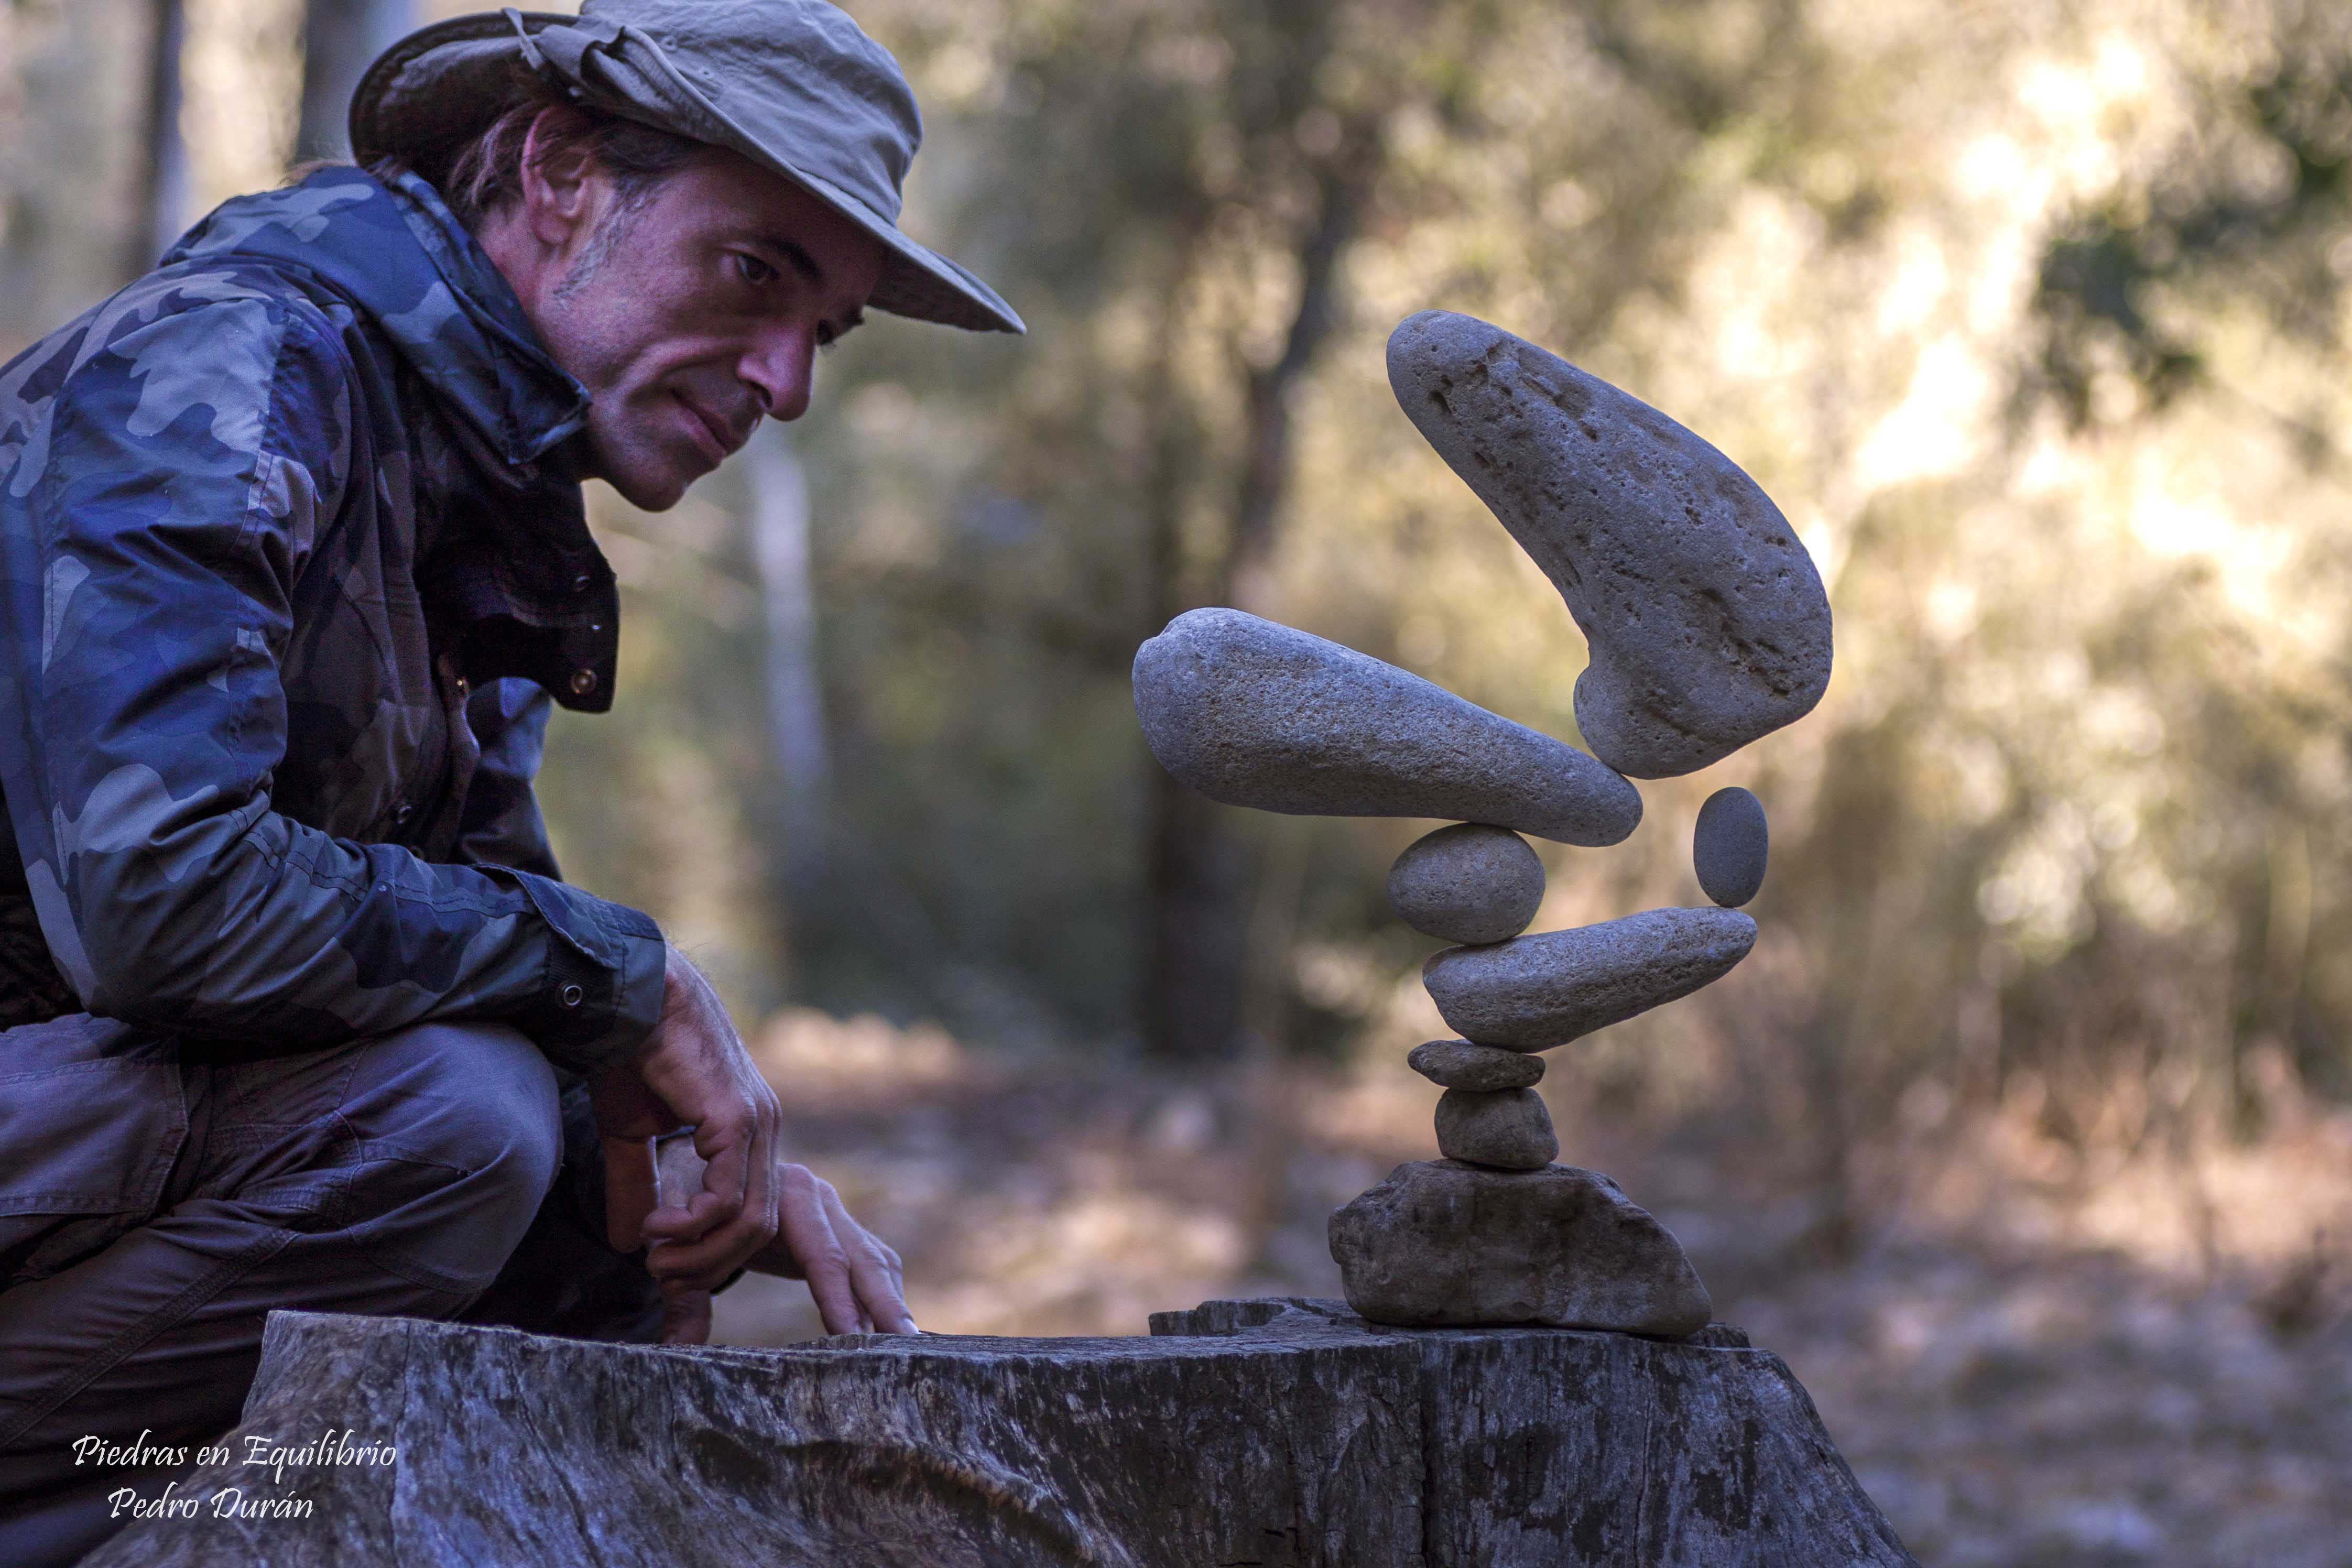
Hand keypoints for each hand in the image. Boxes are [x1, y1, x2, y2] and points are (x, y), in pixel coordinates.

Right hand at [591, 947, 916, 1341]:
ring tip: (655, 1254)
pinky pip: (729, 1197)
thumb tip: (629, 1241)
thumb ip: (640, 1187)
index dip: (714, 1253)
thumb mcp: (634, 1136)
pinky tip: (656, 1225)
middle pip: (760, 1228)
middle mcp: (765, 1129)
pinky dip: (693, 1225)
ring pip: (751, 1221)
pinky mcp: (736, 1118)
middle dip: (711, 1265)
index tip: (663, 1264)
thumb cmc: (630, 1054)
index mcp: (749, 1131)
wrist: (627, 996)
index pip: (754, 1214)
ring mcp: (757, 1123)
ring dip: (701, 1253)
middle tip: (658, 1273)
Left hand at [655, 1126, 915, 1337]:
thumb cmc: (686, 1198)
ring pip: (875, 1260)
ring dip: (891, 1302)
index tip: (851, 1338)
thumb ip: (686, 1291)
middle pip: (864, 1257)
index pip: (823, 1255)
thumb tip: (677, 1348)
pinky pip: (870, 1262)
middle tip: (904, 1344)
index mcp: (787, 1194)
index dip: (838, 1299)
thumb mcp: (683, 1236)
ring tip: (906, 1344)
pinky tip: (888, 1330)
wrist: (698, 1155)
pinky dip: (881, 1294)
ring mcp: (833, 1211)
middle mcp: (820, 1197)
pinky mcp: (836, 1227)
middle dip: (885, 1304)